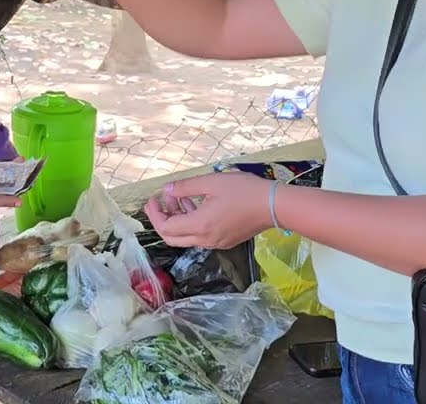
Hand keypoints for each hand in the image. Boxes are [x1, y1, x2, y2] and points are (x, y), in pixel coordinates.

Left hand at [143, 172, 272, 249]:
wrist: (273, 205)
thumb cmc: (244, 190)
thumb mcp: (211, 182)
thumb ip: (185, 187)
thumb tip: (166, 190)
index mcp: (199, 225)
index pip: (165, 227)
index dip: (154, 214)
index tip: (152, 199)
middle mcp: (205, 239)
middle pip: (172, 238)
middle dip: (162, 219)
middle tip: (161, 201)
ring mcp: (215, 243)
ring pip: (186, 238)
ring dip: (177, 220)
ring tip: (180, 198)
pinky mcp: (225, 241)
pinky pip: (199, 237)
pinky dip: (191, 223)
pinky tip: (197, 205)